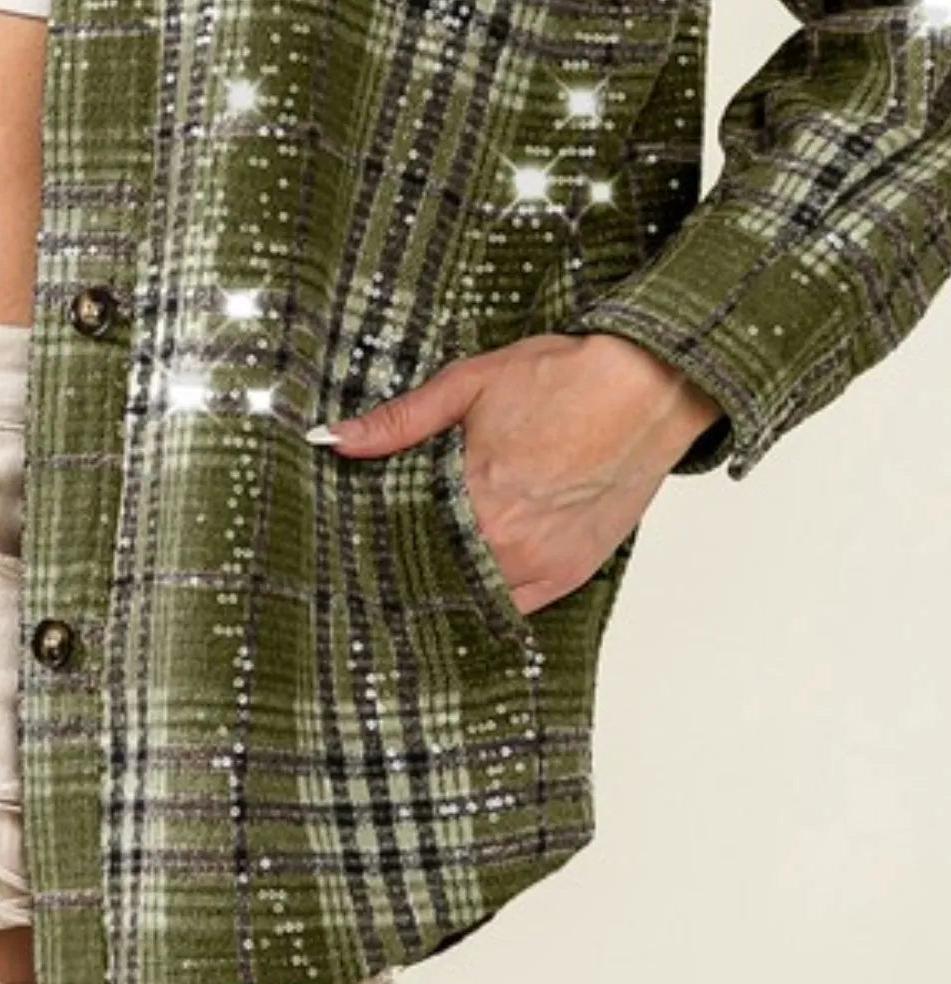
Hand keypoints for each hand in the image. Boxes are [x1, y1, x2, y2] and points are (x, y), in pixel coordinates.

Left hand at [305, 332, 723, 619]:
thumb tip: (332, 438)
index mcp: (474, 498)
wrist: (650, 385)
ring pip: (471, 593)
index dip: (373, 540)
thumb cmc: (567, 377)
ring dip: (446, 581)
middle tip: (375, 558)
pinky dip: (490, 594)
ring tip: (416, 569)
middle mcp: (507, 543)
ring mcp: (543, 564)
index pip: (398, 540)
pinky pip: (515, 607)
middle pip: (431, 571)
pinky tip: (469, 578)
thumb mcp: (470, 383)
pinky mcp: (571, 573)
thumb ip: (399, 421)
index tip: (349, 541)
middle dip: (404, 562)